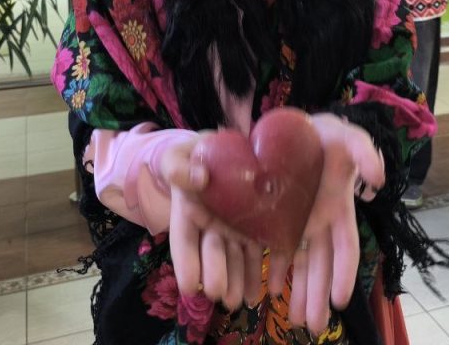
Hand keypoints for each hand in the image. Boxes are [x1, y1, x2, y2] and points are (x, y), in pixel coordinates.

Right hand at [158, 134, 264, 310]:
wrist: (226, 149)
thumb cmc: (196, 154)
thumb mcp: (178, 156)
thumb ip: (179, 167)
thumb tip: (198, 178)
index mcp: (187, 213)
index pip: (184, 240)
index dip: (186, 263)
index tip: (188, 286)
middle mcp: (211, 227)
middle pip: (212, 253)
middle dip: (217, 274)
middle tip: (220, 294)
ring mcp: (235, 229)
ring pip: (237, 257)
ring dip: (240, 279)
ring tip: (245, 299)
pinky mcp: (258, 227)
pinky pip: (263, 247)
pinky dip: (267, 267)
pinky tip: (270, 287)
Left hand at [268, 113, 384, 335]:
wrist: (294, 125)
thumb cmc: (326, 132)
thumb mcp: (348, 136)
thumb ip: (365, 152)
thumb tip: (378, 179)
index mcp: (339, 208)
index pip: (345, 247)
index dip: (344, 273)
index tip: (340, 300)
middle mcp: (320, 220)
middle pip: (320, 265)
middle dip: (318, 295)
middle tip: (313, 327)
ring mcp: (297, 220)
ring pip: (299, 263)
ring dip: (298, 292)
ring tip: (294, 321)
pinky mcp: (274, 217)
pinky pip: (274, 248)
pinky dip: (273, 270)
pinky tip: (268, 291)